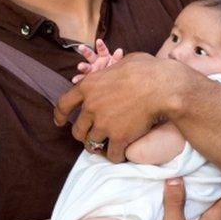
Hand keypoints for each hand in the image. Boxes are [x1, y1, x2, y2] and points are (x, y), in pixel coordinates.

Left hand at [55, 53, 191, 162]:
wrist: (161, 86)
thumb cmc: (146, 69)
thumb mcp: (121, 63)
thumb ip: (111, 71)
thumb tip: (116, 69)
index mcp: (88, 86)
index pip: (64, 104)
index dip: (60, 115)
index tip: (59, 122)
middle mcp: (91, 107)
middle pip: (77, 129)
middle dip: (82, 134)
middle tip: (91, 136)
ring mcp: (103, 124)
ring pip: (91, 144)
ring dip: (97, 147)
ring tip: (105, 147)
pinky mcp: (118, 137)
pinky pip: (111, 154)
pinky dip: (115, 156)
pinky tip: (121, 154)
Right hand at [71, 39, 123, 83]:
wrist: (111, 81)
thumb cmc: (113, 70)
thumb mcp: (116, 63)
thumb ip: (117, 58)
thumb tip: (119, 50)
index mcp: (103, 56)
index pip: (102, 49)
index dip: (100, 45)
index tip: (99, 41)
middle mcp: (95, 61)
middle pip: (90, 55)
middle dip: (86, 51)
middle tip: (81, 47)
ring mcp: (91, 69)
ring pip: (85, 66)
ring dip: (82, 66)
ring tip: (80, 66)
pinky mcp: (87, 78)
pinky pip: (82, 78)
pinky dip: (78, 79)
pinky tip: (75, 80)